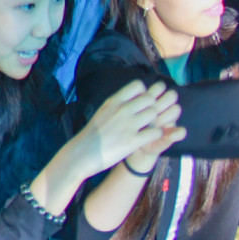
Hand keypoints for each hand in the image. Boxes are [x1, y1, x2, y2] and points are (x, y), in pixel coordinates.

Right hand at [67, 81, 183, 177]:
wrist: (82, 154)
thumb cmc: (92, 134)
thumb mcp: (103, 111)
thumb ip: (118, 103)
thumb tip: (133, 97)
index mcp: (114, 101)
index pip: (138, 85)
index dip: (143, 93)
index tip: (141, 103)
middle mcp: (122, 110)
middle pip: (150, 98)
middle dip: (151, 107)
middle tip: (147, 117)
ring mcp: (128, 125)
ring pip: (154, 114)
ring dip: (154, 121)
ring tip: (148, 128)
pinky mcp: (133, 141)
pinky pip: (156, 132)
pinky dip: (155, 135)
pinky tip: (148, 138)